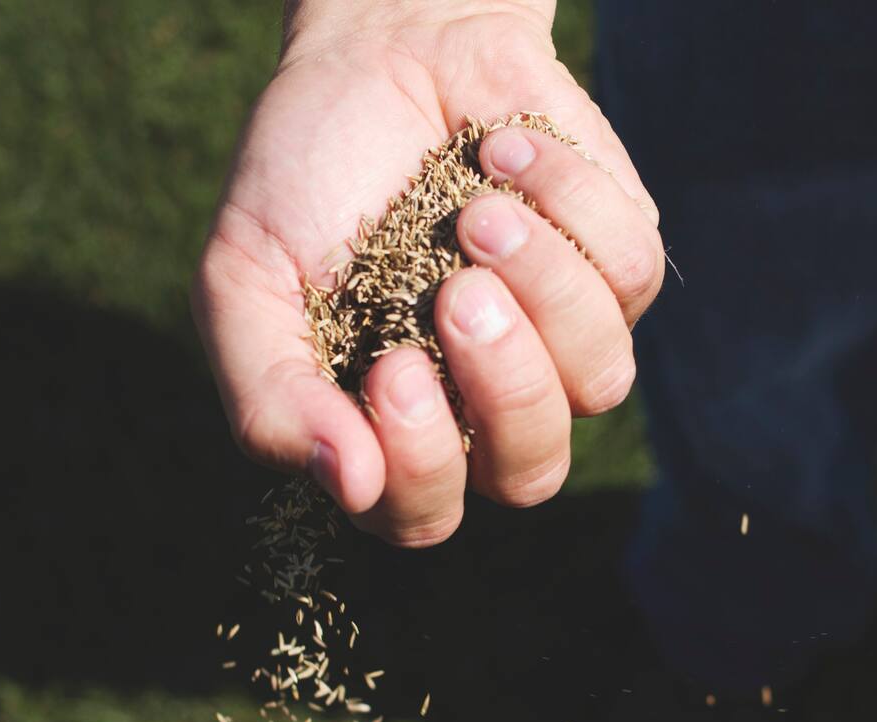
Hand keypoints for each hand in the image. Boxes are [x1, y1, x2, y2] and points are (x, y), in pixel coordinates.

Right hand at [192, 0, 663, 546]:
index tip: (392, 365)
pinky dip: (568, 200)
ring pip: (602, 381)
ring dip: (543, 286)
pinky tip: (505, 153)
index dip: (422, 463)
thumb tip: (349, 486)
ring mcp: (563, 340)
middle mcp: (487, 399)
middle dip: (504, 387)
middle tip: (457, 291)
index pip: (427, 514)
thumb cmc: (305, 175)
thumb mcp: (243, 281)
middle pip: (533, 471)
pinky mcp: (620, 267)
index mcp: (398, 422)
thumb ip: (271, 395)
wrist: (380, 52)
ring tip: (479, 209)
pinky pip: (633, 273)